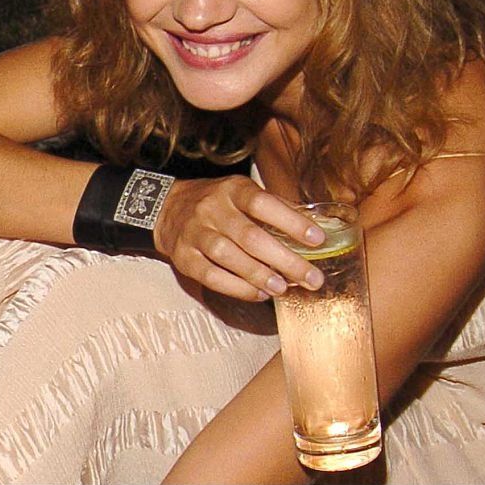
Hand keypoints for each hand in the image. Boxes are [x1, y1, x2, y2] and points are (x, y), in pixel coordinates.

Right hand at [153, 176, 328, 301]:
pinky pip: (211, 276)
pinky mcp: (183, 258)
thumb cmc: (217, 204)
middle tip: (311, 278)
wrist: (167, 210)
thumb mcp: (243, 194)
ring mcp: (195, 234)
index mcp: (232, 190)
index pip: (263, 204)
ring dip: (259, 275)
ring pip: (228, 257)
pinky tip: (258, 293)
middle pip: (250, 237)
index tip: (317, 239)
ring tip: (283, 288)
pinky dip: (237, 288)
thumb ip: (277, 208)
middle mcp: (211, 210)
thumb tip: (317, 224)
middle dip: (285, 260)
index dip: (291, 222)